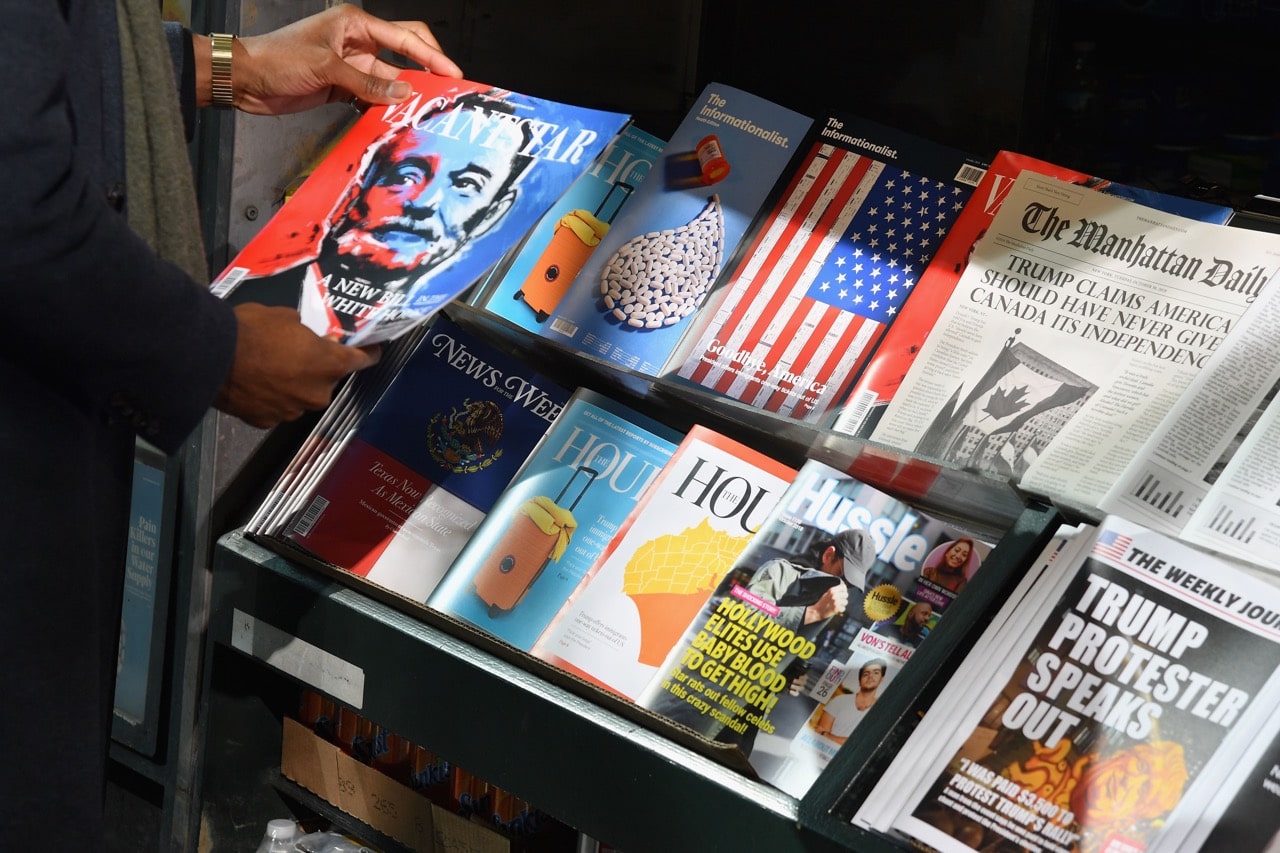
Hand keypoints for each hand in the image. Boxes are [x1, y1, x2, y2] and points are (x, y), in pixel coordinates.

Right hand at [214, 303, 380, 427]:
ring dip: (294, 384)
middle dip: (318, 368)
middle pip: (327, 380)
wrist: (209, 357)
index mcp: (330, 365)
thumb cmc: (252, 329)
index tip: (371, 350)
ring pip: (301, 396)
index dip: (368, 354)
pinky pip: (277, 407)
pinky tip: (256, 384)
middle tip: (300, 353)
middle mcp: (318, 393)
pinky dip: (272, 398)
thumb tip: (307, 336)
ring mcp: (293, 411)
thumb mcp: (285, 316)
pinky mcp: (267, 421)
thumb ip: (304, 331)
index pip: (362, 361)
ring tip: (271, 368)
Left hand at [215, 4, 463, 114]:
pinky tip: (397, 117)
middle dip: (427, 68)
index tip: (452, 74)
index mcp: (355, 23)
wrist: (246, 78)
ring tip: (426, 109)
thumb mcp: (326, 67)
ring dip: (405, 93)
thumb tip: (402, 92)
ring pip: (391, 78)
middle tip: (447, 89)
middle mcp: (357, 41)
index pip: (405, 37)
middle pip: (405, 52)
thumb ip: (367, 81)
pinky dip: (385, 106)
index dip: (432, 55)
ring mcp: (352, 65)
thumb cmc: (277, 58)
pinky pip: (374, 96)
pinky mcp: (344, 86)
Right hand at [805, 582, 848, 623]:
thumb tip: (844, 589)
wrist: (817, 611)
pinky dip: (841, 610)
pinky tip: (836, 609)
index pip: (844, 587)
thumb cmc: (822, 602)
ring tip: (837, 605)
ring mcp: (836, 602)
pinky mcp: (837, 609)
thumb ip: (835, 591)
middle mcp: (834, 595)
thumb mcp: (827, 593)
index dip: (843, 590)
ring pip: (846, 602)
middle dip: (843, 598)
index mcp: (832, 590)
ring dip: (842, 604)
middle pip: (846, 594)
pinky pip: (843, 608)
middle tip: (839, 600)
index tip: (841, 593)